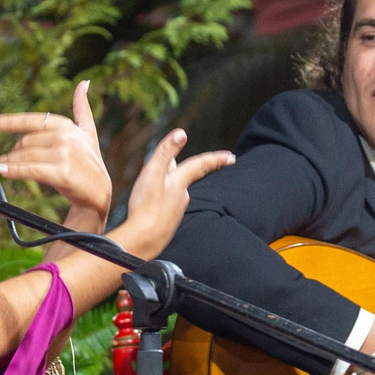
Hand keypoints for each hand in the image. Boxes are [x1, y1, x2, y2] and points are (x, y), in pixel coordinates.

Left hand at [0, 80, 111, 223]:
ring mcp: (64, 155)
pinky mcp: (62, 174)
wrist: (99, 192)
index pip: (31, 120)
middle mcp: (65, 137)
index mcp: (65, 125)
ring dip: (7, 161)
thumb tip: (84, 82)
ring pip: (25, 156)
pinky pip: (31, 170)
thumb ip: (82, 107)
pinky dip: (14, 170)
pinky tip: (3, 170)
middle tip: (0, 158)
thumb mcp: (88, 131)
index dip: (8, 122)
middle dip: (12, 151)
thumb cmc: (90, 161)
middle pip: (25, 142)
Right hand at [111, 129, 234, 259]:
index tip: (231, 157)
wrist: (143, 240)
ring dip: (170, 186)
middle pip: (184, 178)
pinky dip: (162, 201)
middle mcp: (182, 197)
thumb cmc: (146, 206)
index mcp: (180, 182)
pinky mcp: (167, 224)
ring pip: (174, 193)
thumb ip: (166, 152)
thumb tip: (182, 134)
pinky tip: (153, 205)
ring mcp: (176, 212)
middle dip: (184, 170)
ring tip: (159, 182)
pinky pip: (167, 207)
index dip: (215, 159)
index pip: (201, 165)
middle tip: (183, 163)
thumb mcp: (153, 173)